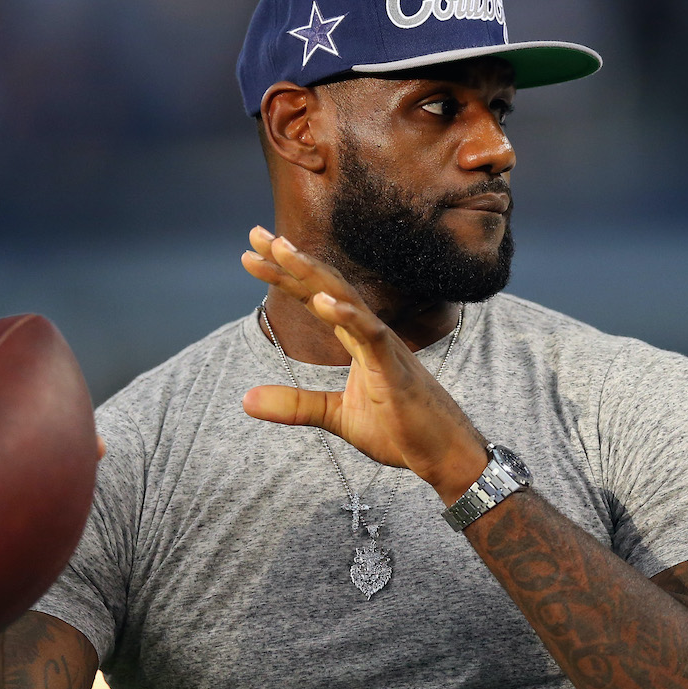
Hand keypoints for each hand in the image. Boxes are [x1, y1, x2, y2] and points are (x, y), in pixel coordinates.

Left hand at [240, 226, 486, 502]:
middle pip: (325, 286)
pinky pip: (371, 335)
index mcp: (356, 339)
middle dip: (289, 260)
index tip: (251, 254)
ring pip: (346, 298)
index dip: (284, 275)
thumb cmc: (400, 430)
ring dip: (312, 273)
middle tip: (255, 233)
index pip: (314, 297)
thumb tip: (244, 399)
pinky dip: (348, 315)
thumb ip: (294, 405)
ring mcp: (384, 346)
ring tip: (282, 250)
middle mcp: (369, 332)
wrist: (443, 454)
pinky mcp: (396, 369)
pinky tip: (322, 301)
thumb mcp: (336, 417)